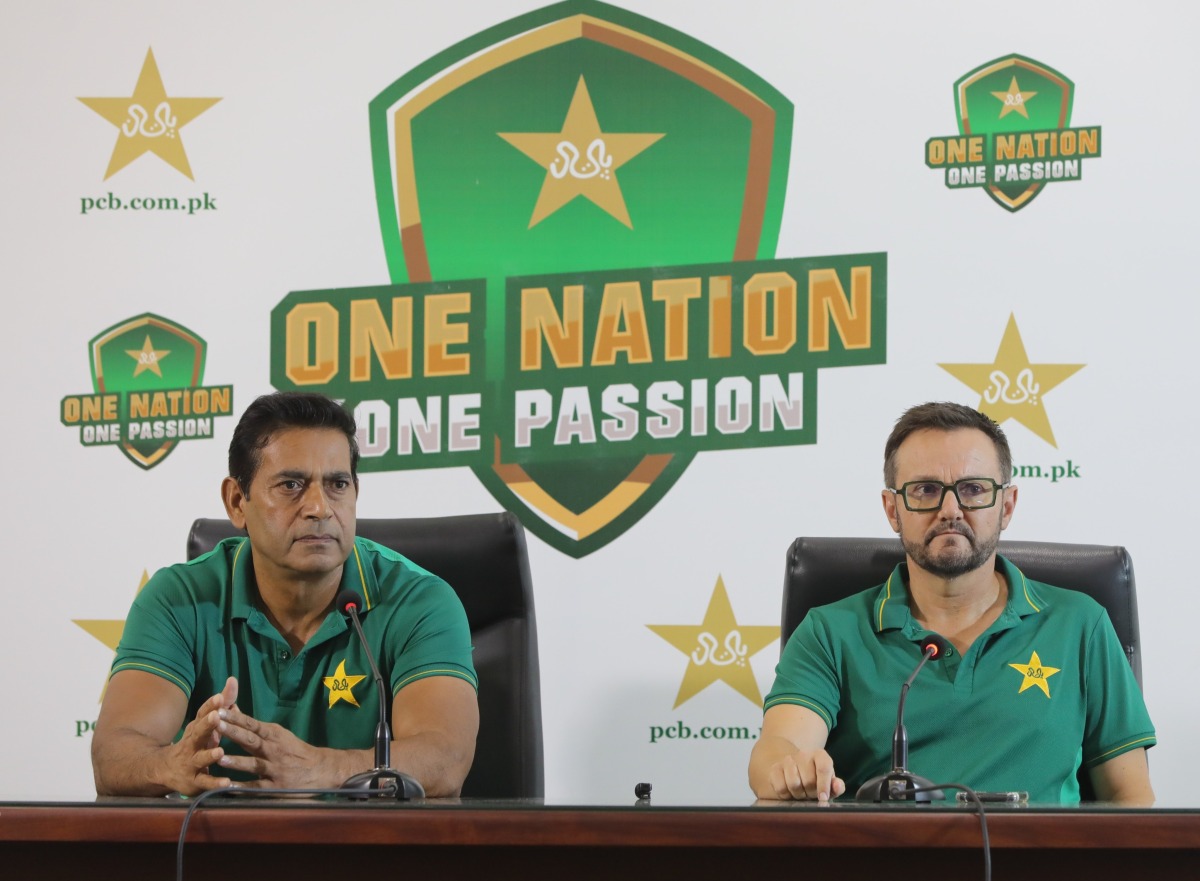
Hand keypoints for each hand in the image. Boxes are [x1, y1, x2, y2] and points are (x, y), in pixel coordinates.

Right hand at [163, 676, 239, 795]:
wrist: (165, 769)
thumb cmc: (195, 742)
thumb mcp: (207, 724)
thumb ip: (222, 704)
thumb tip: (233, 681)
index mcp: (198, 728)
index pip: (203, 714)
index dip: (211, 705)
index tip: (220, 696)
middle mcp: (192, 743)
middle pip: (198, 733)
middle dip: (207, 725)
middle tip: (215, 716)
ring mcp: (191, 762)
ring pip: (200, 758)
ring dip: (209, 755)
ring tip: (220, 751)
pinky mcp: (194, 781)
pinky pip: (205, 782)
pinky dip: (215, 783)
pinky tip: (226, 783)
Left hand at [214, 704, 351, 788]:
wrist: (322, 769)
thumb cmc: (294, 750)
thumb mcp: (278, 734)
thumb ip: (254, 726)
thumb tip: (232, 708)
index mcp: (274, 735)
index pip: (252, 724)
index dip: (235, 718)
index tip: (218, 710)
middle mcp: (274, 750)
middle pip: (251, 740)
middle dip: (232, 732)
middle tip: (215, 724)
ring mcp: (275, 769)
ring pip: (253, 764)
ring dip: (236, 761)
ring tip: (219, 758)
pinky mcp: (276, 786)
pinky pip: (257, 787)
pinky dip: (242, 787)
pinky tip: (228, 786)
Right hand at [767, 749, 845, 802]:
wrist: (796, 773)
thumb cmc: (817, 781)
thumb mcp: (829, 784)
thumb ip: (837, 786)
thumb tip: (837, 786)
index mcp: (820, 755)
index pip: (824, 767)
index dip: (824, 785)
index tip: (823, 798)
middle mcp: (803, 754)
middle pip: (809, 780)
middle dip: (811, 793)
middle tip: (811, 794)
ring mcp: (788, 760)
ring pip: (794, 784)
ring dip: (799, 794)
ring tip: (801, 793)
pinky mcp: (775, 769)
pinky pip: (780, 787)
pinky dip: (786, 795)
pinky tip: (790, 792)